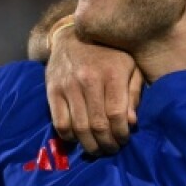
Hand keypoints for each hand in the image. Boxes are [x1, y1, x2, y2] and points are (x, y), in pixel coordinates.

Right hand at [46, 24, 141, 154]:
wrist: (72, 36)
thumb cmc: (109, 54)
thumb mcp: (130, 66)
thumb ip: (133, 93)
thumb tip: (131, 122)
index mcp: (112, 73)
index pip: (116, 114)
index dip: (121, 133)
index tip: (124, 140)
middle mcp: (88, 79)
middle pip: (98, 125)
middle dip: (107, 144)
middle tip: (111, 149)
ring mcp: (68, 86)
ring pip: (79, 128)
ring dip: (90, 145)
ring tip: (97, 149)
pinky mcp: (52, 90)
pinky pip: (60, 123)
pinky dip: (69, 137)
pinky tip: (78, 139)